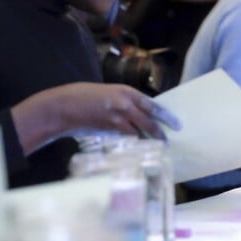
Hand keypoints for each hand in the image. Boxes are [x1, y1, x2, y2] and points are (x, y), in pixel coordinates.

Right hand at [12, 82, 180, 155]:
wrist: (64, 105)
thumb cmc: (86, 99)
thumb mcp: (109, 96)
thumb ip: (125, 105)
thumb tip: (139, 116)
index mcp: (127, 91)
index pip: (152, 104)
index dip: (165, 115)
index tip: (176, 123)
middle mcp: (125, 102)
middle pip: (149, 119)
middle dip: (160, 131)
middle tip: (168, 141)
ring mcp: (117, 115)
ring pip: (139, 130)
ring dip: (148, 140)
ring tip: (156, 148)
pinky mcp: (108, 128)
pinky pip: (126, 137)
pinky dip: (133, 143)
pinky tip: (138, 149)